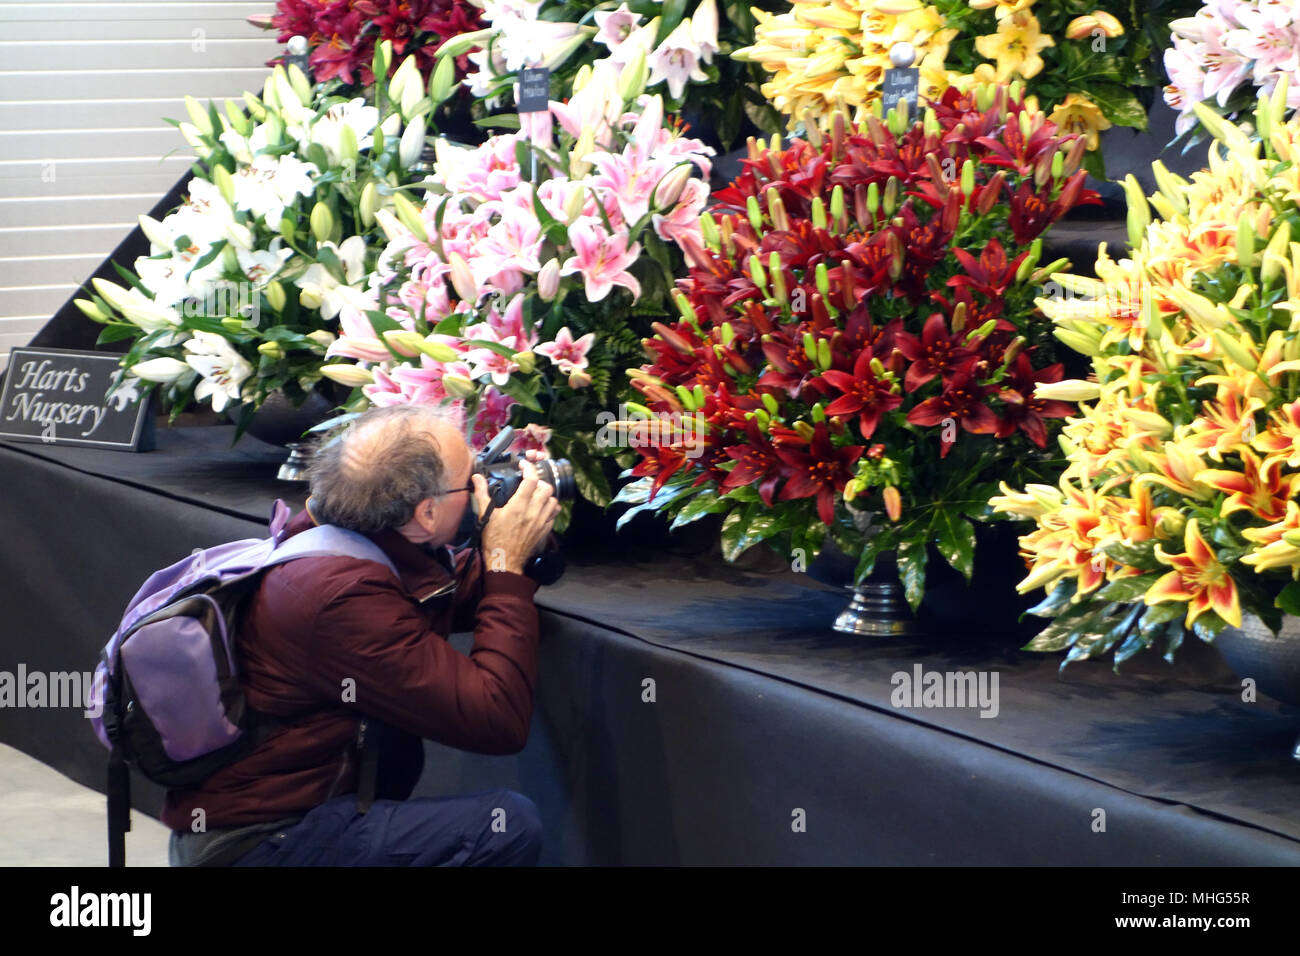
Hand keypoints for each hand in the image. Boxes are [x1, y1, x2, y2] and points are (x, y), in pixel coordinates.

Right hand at [475, 460, 560, 574]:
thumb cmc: (494, 539)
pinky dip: (550, 507)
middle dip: (539, 481)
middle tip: (530, 482)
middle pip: (547, 488)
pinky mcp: (545, 530)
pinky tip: (541, 508)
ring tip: (536, 495)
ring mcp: (541, 521)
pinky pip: (554, 514)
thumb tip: (477, 477)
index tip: (523, 465)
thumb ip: (482, 493)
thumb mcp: (486, 515)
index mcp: (519, 505)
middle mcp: (533, 511)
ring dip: (546, 495)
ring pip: (553, 500)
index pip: (531, 480)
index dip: (529, 468)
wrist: (505, 561)